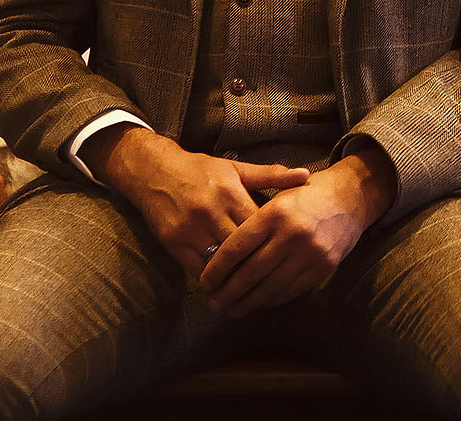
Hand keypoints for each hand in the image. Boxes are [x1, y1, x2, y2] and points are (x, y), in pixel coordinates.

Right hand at [88, 126, 309, 277]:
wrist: (154, 171)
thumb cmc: (201, 170)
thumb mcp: (236, 168)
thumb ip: (271, 175)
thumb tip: (306, 175)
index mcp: (230, 193)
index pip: (259, 225)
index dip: (274, 241)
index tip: (290, 253)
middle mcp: (210, 213)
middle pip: (241, 247)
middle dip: (257, 263)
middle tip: (277, 279)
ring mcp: (190, 230)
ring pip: (219, 262)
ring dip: (236, 277)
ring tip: (255, 292)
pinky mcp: (173, 243)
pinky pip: (197, 268)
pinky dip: (213, 278)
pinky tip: (226, 287)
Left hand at [201, 147, 396, 316]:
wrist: (351, 197)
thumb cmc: (306, 195)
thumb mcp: (277, 196)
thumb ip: (252, 220)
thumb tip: (219, 254)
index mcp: (275, 212)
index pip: (236, 247)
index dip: (216, 268)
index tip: (205, 281)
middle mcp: (291, 233)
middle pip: (250, 272)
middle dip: (228, 291)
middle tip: (213, 303)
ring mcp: (309, 251)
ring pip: (270, 286)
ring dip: (247, 302)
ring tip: (232, 309)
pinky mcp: (324, 266)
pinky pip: (291, 290)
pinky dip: (272, 300)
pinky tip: (259, 304)